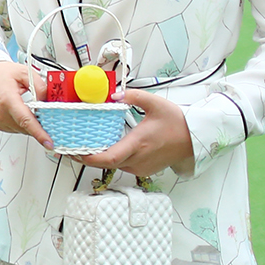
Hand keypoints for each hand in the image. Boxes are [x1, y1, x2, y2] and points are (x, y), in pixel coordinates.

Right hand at [0, 61, 50, 147]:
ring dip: (32, 125)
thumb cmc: (0, 73)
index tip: (49, 143)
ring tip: (35, 111)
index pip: (25, 121)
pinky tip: (25, 113)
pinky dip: (24, 124)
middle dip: (41, 127)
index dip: (39, 133)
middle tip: (51, 120)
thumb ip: (40, 86)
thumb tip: (50, 101)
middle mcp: (0, 113)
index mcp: (7, 99)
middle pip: (26, 128)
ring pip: (23, 130)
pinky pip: (16, 129)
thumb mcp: (24, 73)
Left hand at [78, 87, 192, 175]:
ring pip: (112, 166)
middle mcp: (138, 159)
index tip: (74, 151)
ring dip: (98, 158)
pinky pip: (122, 166)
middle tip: (69, 148)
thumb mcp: (156, 103)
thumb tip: (114, 94)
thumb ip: (134, 96)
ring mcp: (141, 167)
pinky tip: (104, 149)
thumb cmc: (177, 123)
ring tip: (83, 146)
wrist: (194, 139)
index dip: (89, 158)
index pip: (108, 158)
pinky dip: (111, 160)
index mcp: (138, 144)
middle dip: (86, 157)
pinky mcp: (143, 170)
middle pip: (105, 164)